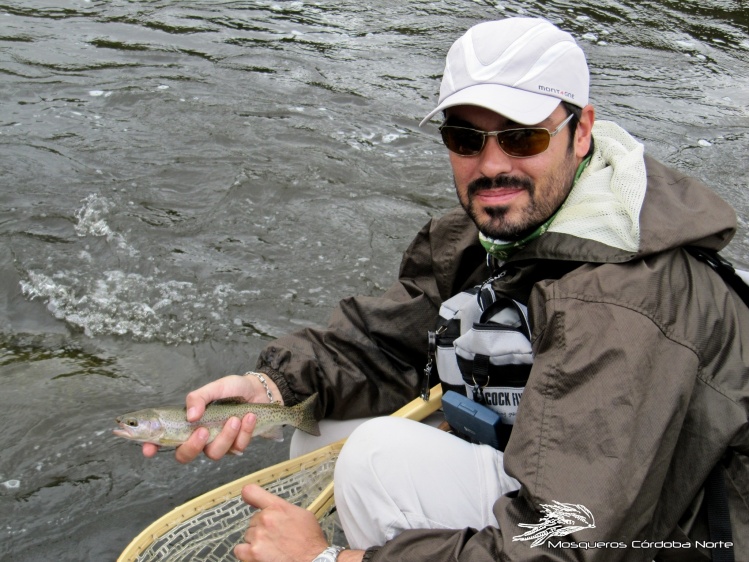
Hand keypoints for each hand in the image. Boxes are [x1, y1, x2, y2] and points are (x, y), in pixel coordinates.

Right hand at [141, 373, 281, 462]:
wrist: (261, 391)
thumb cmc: (234, 388)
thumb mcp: (215, 387)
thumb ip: (199, 397)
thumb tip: (190, 415)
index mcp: (188, 422)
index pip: (164, 438)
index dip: (152, 446)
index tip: (149, 449)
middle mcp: (200, 436)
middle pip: (185, 455)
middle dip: (192, 446)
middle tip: (203, 430)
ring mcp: (218, 443)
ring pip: (214, 453)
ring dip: (225, 436)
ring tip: (235, 418)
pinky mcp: (236, 446)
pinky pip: (236, 448)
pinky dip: (244, 433)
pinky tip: (249, 418)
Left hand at [234, 484, 327, 561]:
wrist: (313, 560)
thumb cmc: (310, 541)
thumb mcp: (302, 515)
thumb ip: (283, 508)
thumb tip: (273, 507)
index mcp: (277, 507)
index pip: (252, 492)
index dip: (249, 496)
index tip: (248, 499)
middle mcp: (266, 519)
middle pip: (253, 521)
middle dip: (261, 527)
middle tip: (275, 536)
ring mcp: (258, 536)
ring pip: (248, 535)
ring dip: (256, 541)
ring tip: (271, 547)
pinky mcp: (252, 554)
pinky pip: (240, 550)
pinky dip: (247, 554)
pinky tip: (260, 555)